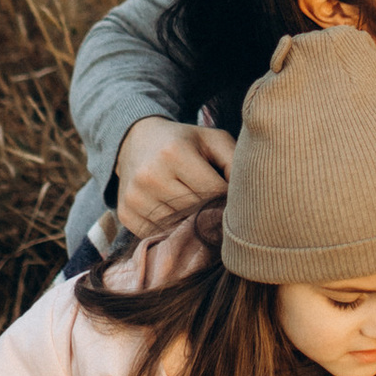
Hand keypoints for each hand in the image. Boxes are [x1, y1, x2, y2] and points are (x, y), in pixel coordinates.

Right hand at [115, 115, 237, 236]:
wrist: (136, 141)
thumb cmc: (184, 142)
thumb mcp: (212, 140)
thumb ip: (234, 162)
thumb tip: (249, 196)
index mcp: (174, 152)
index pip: (213, 191)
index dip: (226, 196)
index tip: (229, 195)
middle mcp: (150, 175)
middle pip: (196, 210)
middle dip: (210, 211)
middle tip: (215, 206)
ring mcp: (135, 197)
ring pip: (178, 227)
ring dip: (191, 224)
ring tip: (196, 211)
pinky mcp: (126, 214)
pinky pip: (158, 235)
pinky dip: (171, 231)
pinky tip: (176, 217)